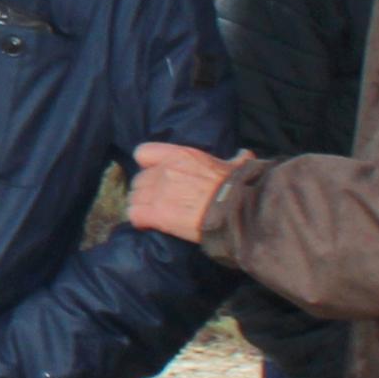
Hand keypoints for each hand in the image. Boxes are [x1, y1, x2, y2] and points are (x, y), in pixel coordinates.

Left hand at [124, 140, 251, 243]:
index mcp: (179, 156)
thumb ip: (235, 160)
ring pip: (134, 198)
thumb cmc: (237, 188)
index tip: (153, 174)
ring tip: (152, 216)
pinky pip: (134, 215)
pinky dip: (139, 221)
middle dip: (145, 192)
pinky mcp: (156, 213)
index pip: (143, 152)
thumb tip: (245, 155)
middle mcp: (164, 171)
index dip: (146, 165)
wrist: (235, 210)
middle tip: (157, 202)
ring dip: (141, 207)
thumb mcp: (235, 167)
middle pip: (138, 180)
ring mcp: (158, 192)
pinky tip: (148, 225)